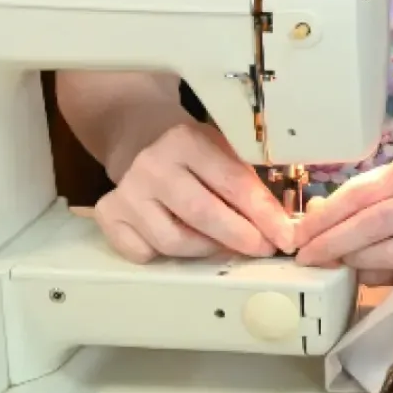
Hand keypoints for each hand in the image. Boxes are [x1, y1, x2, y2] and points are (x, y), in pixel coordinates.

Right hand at [92, 120, 294, 262]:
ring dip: (207, 249)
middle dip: (241, 238)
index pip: (233, 184)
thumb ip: (247, 179)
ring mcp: (126, 193)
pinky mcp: (108, 215)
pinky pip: (144, 252)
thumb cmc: (192, 148)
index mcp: (186, 141)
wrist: (139, 136)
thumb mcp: (222, 147)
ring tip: (225, 244)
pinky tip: (184, 240)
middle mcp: (152, 167)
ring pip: (173, 241)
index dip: (263, 215)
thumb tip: (281, 223)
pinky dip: (167, 255)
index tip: (285, 236)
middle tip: (263, 249)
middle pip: (203, 215)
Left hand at [293, 135, 392, 282]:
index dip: (326, 217)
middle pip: (371, 226)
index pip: (361, 196)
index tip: (299, 234)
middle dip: (332, 244)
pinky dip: (377, 274)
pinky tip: (359, 271)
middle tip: (304, 257)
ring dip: (353, 262)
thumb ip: (367, 189)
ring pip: (388, 254)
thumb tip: (318, 216)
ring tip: (331, 263)